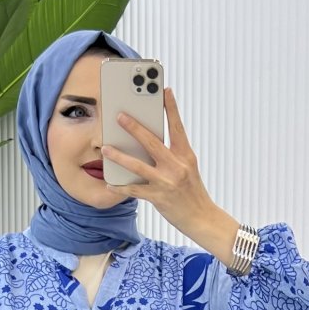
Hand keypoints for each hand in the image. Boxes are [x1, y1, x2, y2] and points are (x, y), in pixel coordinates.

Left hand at [101, 87, 215, 236]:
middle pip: (152, 142)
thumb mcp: (188, 168)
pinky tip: (110, 183)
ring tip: (106, 148)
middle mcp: (177, 166)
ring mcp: (167, 182)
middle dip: (134, 127)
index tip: (165, 91)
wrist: (202, 219)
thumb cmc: (193, 192)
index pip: (177, 127)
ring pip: (138, 166)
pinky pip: (135, 190)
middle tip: (120, 116)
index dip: (171, 108)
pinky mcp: (159, 198)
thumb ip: (173, 155)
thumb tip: (149, 143)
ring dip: (119, 156)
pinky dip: (121, 187)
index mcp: (186, 155)